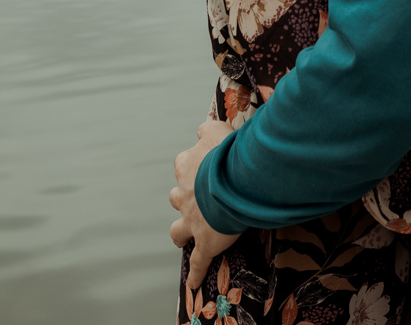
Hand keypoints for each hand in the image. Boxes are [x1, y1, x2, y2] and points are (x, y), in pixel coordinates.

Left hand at [168, 118, 239, 287]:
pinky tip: (192, 281)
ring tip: (188, 233)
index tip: (206, 162)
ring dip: (182, 230)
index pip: (184, 162)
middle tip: (199, 197)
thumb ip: (208, 129)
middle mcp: (185, 194)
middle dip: (183, 197)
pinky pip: (197, 261)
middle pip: (176, 196)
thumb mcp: (218, 130)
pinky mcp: (205, 243)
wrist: (234, 181)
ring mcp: (193, 220)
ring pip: (178, 229)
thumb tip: (201, 128)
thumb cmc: (228, 153)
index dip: (194, 163)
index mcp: (188, 166)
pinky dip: (194, 271)